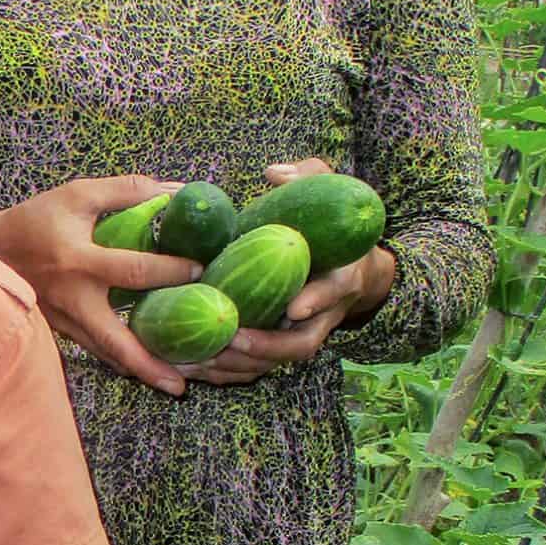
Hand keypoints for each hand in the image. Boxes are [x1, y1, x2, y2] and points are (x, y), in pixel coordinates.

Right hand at [0, 176, 199, 396]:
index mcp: (79, 262)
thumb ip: (125, 191)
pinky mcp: (61, 330)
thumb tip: (174, 191)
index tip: (200, 270)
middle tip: (183, 382)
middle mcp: (73, 300)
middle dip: (150, 364)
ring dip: (139, 371)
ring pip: (106, 354)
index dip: (169, 271)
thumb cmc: (34, 220)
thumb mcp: (77, 195)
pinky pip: (96, 349)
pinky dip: (120, 360)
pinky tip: (144, 367)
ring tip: (174, 384)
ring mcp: (65, 321)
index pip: (133, 271)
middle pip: (115, 342)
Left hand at [185, 160, 396, 386]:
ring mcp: (300, 332)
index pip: (332, 293)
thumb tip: (275, 174)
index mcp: (339, 277)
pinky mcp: (278, 343)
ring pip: (275, 361)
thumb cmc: (333, 225)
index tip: (294, 307)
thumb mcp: (330, 192)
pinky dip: (227, 370)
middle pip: (300, 343)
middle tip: (231, 339)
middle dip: (266, 346)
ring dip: (238, 365)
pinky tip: (191, 366)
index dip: (316, 301)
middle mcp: (322, 314)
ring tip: (201, 360)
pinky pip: (256, 366)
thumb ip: (309, 176)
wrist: (354, 269)